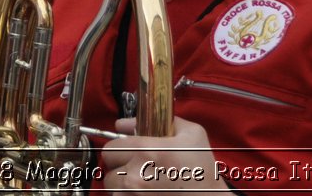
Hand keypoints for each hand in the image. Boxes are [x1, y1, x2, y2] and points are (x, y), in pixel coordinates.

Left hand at [98, 117, 228, 191]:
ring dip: (122, 184)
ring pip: (113, 187)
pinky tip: (145, 191)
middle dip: (120, 166)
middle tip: (135, 166)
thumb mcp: (192, 134)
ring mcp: (136, 195)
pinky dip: (129, 195)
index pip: (110, 148)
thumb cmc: (203, 169)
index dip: (119, 148)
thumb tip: (124, 124)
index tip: (128, 150)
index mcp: (148, 152)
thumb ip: (159, 121)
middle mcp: (137, 175)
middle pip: (108, 169)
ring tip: (141, 181)